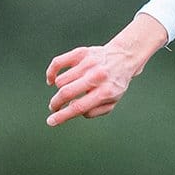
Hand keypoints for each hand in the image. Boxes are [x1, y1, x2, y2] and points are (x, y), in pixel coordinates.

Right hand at [45, 13, 167, 126]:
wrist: (124, 57)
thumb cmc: (114, 84)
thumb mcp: (112, 101)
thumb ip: (94, 110)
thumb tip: (72, 110)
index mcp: (105, 92)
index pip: (79, 107)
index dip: (62, 116)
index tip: (51, 122)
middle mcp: (96, 77)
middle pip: (66, 93)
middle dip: (55, 104)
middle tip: (54, 108)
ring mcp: (88, 64)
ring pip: (61, 81)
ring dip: (60, 89)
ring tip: (67, 90)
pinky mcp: (80, 53)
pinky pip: (57, 63)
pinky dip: (51, 73)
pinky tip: (52, 80)